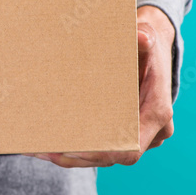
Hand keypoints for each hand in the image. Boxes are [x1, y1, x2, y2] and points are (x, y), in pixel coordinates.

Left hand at [29, 5, 175, 167]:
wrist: (156, 50)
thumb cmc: (148, 44)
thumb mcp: (147, 37)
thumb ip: (143, 38)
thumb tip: (141, 36)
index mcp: (157, 113)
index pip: (131, 148)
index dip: (103, 153)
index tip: (74, 149)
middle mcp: (152, 132)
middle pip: (111, 157)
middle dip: (77, 155)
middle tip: (46, 149)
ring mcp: (139, 137)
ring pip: (102, 158)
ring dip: (70, 156)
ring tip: (38, 149)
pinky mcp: (125, 135)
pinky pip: (100, 151)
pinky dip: (74, 151)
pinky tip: (46, 147)